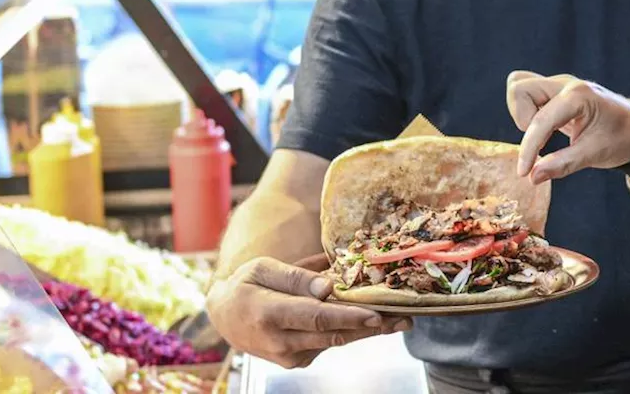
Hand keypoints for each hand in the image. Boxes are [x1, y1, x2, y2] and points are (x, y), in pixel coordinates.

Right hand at [206, 253, 411, 368]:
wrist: (224, 318)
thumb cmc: (245, 285)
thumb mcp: (263, 269)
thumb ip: (296, 277)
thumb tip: (329, 285)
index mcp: (270, 315)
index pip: (317, 317)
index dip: (349, 317)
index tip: (377, 314)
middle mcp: (281, 342)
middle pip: (334, 335)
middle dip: (373, 328)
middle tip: (406, 318)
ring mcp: (290, 355)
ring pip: (336, 342)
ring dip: (368, 332)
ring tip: (401, 319)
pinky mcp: (299, 360)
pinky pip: (330, 343)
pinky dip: (351, 332)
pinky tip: (373, 320)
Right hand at [506, 71, 629, 183]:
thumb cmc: (622, 139)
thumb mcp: (595, 154)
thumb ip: (562, 164)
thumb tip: (532, 177)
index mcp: (579, 96)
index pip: (540, 120)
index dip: (528, 149)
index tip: (523, 172)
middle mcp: (565, 84)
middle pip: (520, 89)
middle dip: (522, 119)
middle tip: (541, 142)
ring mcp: (559, 85)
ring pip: (519, 86)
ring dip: (522, 113)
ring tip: (542, 134)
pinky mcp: (555, 91)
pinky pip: (528, 93)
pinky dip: (527, 111)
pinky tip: (545, 130)